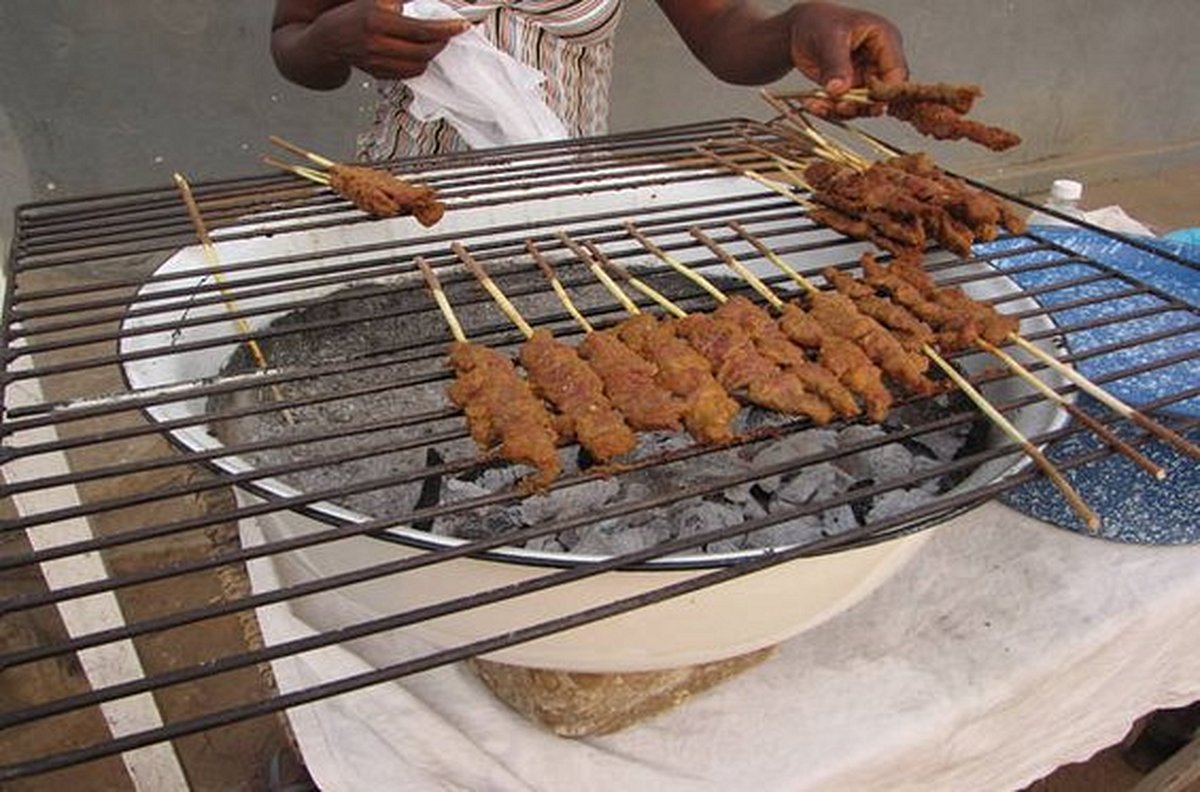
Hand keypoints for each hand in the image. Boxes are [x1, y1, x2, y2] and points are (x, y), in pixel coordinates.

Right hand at [314, 0, 469, 79]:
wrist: (328, 38)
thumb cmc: (355, 13)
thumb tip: (437, 1)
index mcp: (377, 20)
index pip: (420, 29)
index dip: (445, 29)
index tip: (462, 25)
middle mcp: (376, 44)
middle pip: (422, 51)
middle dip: (442, 43)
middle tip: (450, 33)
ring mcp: (377, 63)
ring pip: (418, 66)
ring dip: (432, 54)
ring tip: (436, 42)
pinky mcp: (378, 75)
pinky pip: (408, 74)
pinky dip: (419, 64)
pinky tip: (421, 53)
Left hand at [787, 1, 906, 116]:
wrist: (799, 29)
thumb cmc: (819, 22)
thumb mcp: (828, 38)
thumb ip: (836, 64)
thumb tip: (839, 89)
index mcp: (885, 40)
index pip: (896, 74)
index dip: (884, 93)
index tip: (862, 102)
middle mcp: (879, 61)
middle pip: (881, 94)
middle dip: (859, 105)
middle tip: (839, 107)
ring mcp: (865, 76)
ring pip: (861, 105)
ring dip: (840, 110)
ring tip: (818, 104)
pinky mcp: (850, 88)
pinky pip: (844, 106)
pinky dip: (829, 109)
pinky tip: (812, 104)